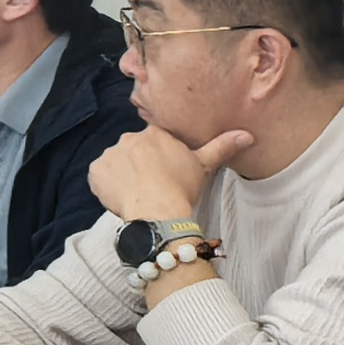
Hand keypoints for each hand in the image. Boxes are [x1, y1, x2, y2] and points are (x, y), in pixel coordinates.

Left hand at [89, 125, 251, 229]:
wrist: (158, 211)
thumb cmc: (182, 187)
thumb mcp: (204, 165)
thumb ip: (222, 147)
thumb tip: (248, 135)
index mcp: (154, 133)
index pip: (155, 141)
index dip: (160, 158)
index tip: (166, 173)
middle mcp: (129, 138)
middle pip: (134, 151)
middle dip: (141, 166)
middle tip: (153, 186)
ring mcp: (109, 154)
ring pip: (116, 164)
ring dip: (124, 175)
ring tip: (139, 194)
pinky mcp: (95, 172)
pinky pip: (99, 177)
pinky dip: (108, 186)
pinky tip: (123, 198)